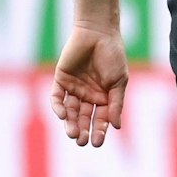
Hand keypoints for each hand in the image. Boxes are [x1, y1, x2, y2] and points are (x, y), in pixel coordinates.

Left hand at [52, 23, 129, 146]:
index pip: (101, 119)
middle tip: (81, 142)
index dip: (99, 131)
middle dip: (82, 130)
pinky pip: (57, 97)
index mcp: (104, 97)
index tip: (98, 143)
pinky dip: (58, 107)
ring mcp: (74, 88)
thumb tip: (116, 126)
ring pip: (70, 111)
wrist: (98, 33)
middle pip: (83, 118)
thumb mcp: (119, 82)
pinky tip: (63, 115)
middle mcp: (88, 95)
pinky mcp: (61, 80)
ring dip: (70, 123)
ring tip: (72, 134)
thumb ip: (116, 103)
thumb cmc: (113, 56)